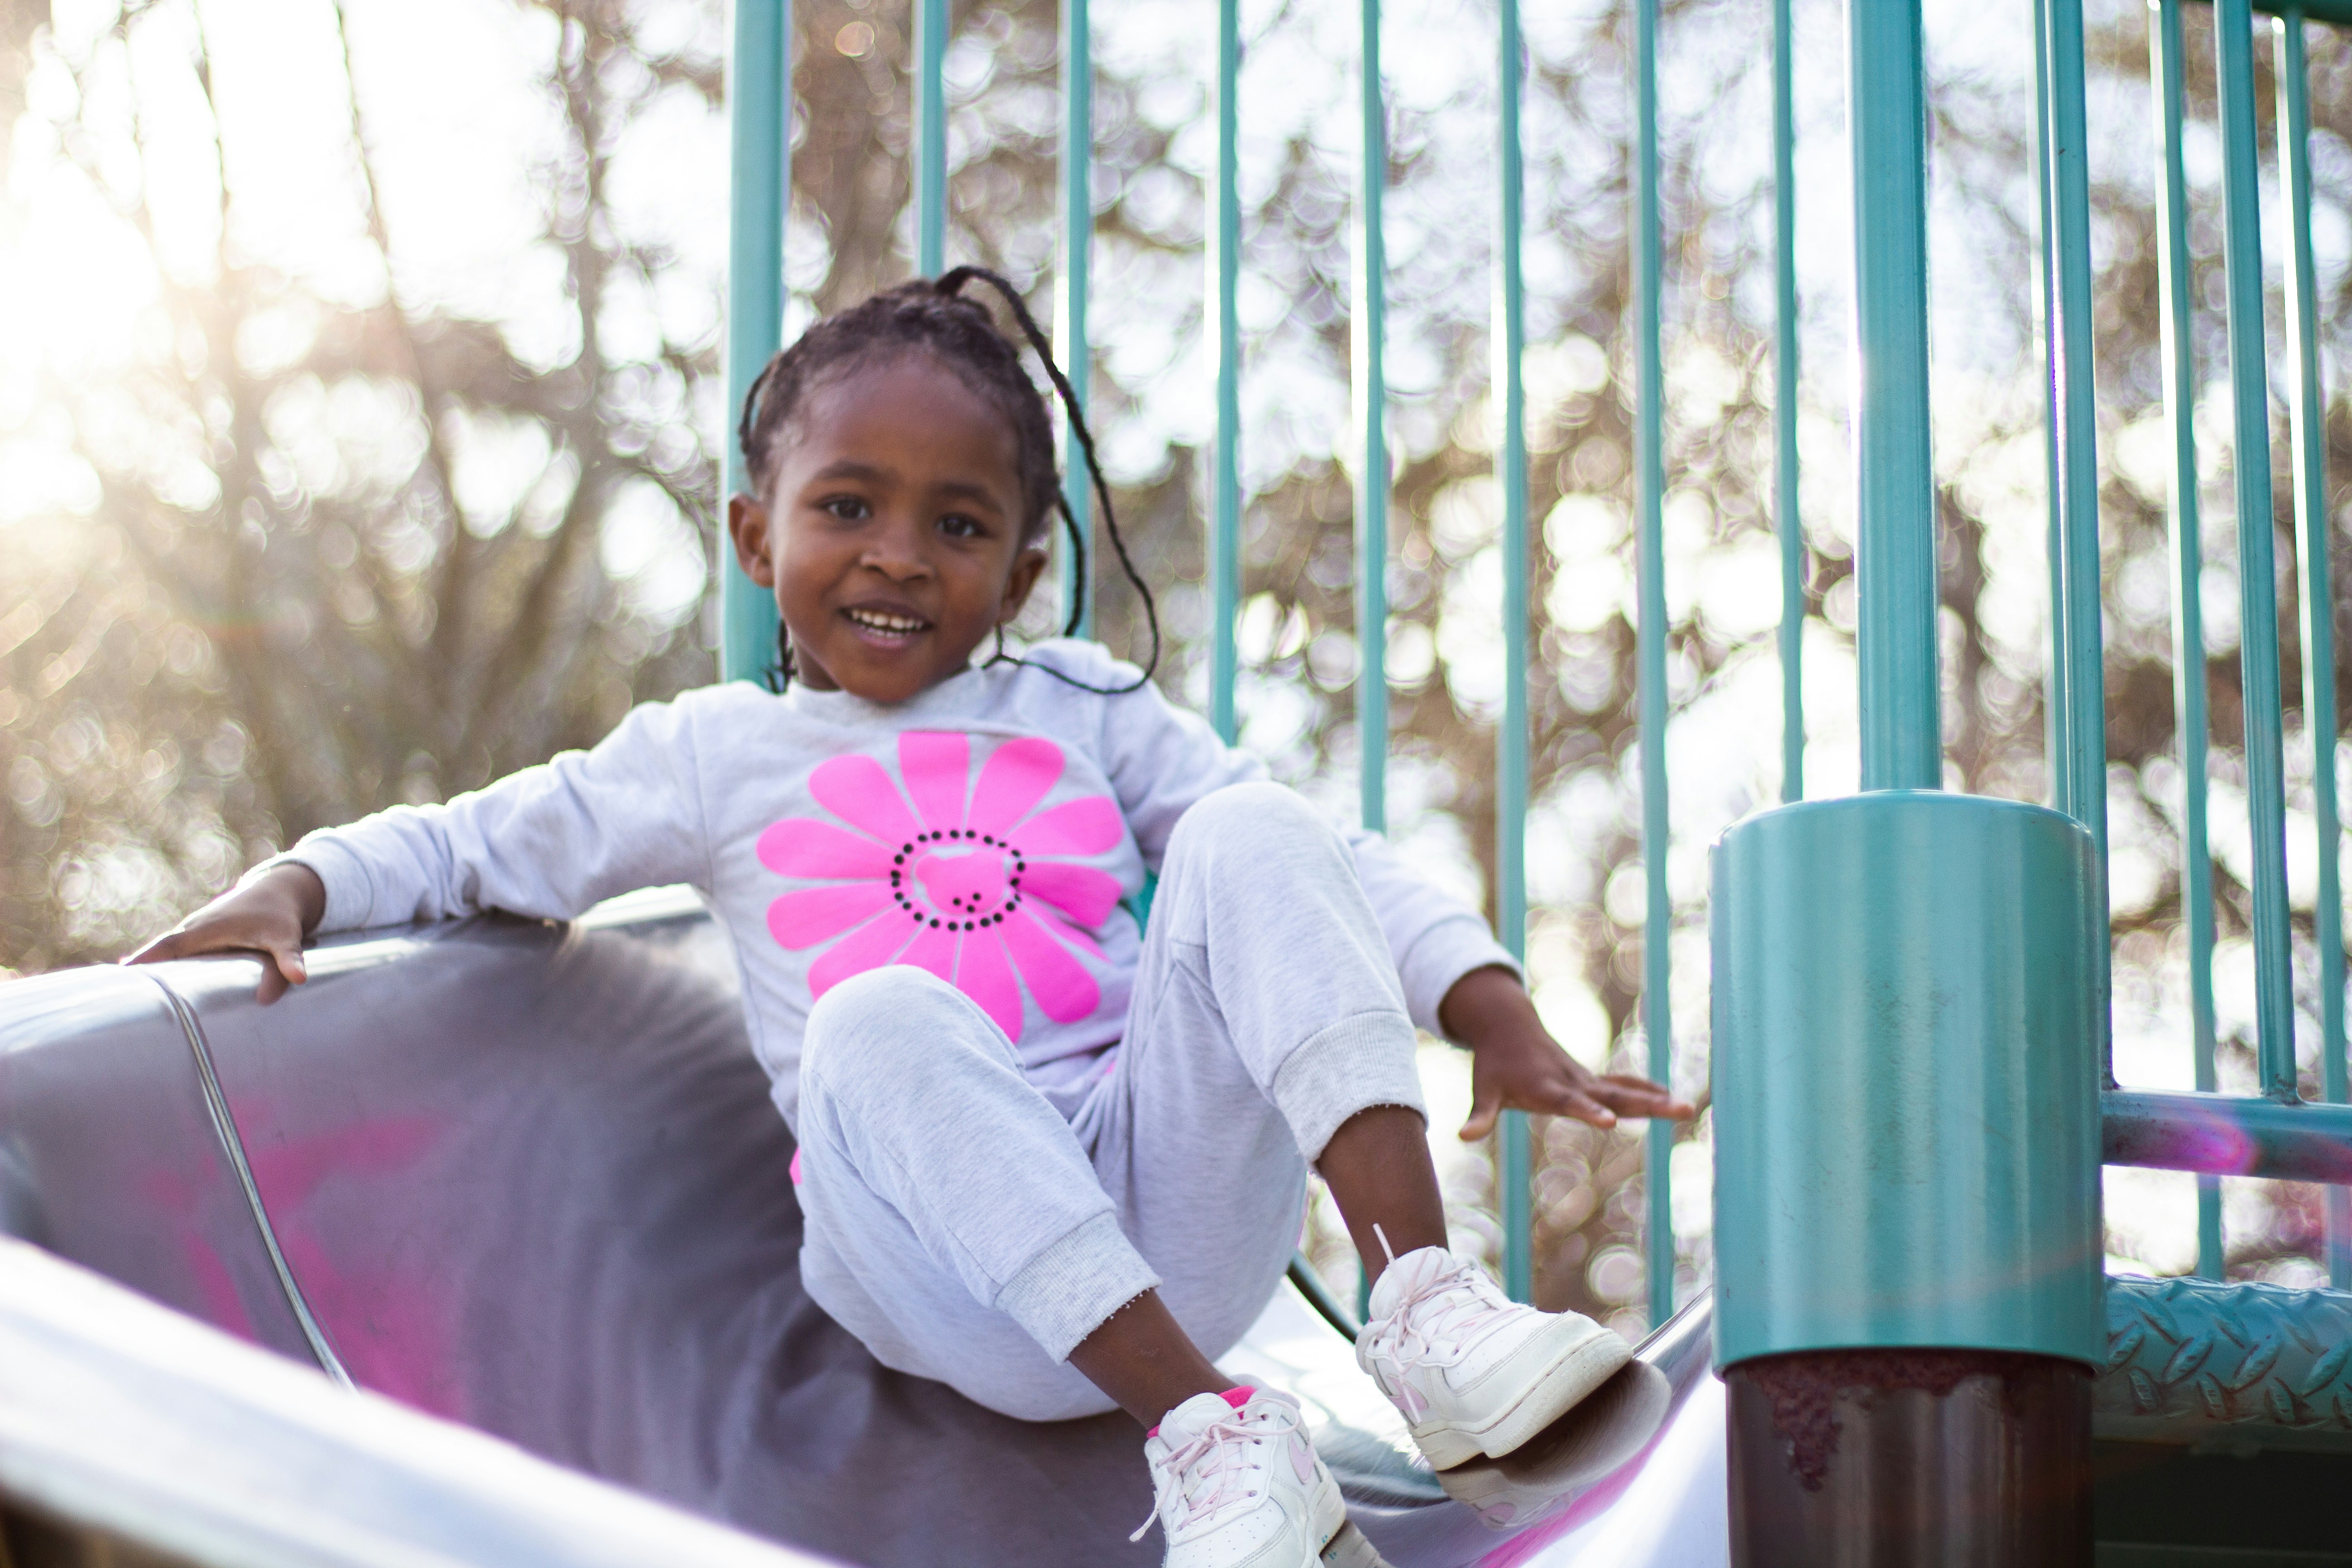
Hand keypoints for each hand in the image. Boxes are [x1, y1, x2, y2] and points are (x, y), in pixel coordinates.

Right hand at [124, 863, 326, 1004]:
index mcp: (209, 928)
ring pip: (165, 953)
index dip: (146, 959)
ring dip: (145, 970)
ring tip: (120, 999)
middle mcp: (195, 928)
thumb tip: (298, 981)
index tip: (121, 974)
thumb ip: (290, 959)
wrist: (280, 890)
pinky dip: (159, 966)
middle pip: (159, 952)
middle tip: (109, 996)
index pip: (170, 945)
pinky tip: (143, 987)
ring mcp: (195, 932)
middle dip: (136, 969)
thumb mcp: (287, 937)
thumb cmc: (280, 916)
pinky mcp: (200, 937)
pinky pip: (174, 953)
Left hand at [1438, 965, 1695, 1139]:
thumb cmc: (1493, 1065)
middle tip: (1680, 1110)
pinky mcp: (1588, 1079)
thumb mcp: (1483, 1091)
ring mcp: (1584, 1079)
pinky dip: (1643, 1088)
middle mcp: (1572, 1082)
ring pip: (1624, 1090)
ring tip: (1687, 1108)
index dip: (1588, 1112)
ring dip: (1655, 1099)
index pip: (1571, 1103)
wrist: (1507, 1027)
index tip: (1610, 1122)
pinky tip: (1668, 1097)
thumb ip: (1479, 1116)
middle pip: (1613, 1095)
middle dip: (1646, 1105)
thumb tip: (1461, 1136)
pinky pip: (1621, 1083)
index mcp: (1546, 1088)